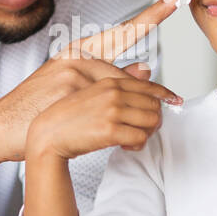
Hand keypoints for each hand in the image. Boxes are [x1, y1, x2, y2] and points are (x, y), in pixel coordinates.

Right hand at [0, 0, 181, 162]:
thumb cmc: (33, 110)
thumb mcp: (69, 86)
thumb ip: (105, 77)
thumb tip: (144, 68)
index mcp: (77, 52)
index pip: (122, 32)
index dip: (151, 15)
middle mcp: (77, 57)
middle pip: (129, 74)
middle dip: (153, 91)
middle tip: (174, 99)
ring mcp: (73, 75)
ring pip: (122, 94)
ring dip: (138, 113)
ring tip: (146, 127)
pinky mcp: (70, 95)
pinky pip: (109, 111)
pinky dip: (122, 126)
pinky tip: (122, 137)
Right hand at [27, 74, 176, 159]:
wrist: (42, 136)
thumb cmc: (62, 115)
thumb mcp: (87, 88)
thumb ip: (118, 80)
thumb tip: (147, 69)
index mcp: (105, 77)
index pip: (145, 83)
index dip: (163, 93)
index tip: (174, 100)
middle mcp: (109, 90)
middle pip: (153, 102)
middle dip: (152, 117)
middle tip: (143, 128)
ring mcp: (110, 109)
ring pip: (151, 120)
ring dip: (146, 132)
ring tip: (132, 138)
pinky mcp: (109, 129)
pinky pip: (139, 137)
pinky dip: (137, 145)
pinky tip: (125, 146)